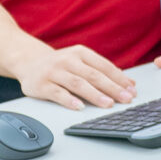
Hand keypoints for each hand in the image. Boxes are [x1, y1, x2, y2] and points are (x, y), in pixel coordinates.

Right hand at [13, 44, 135, 108]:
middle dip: (112, 88)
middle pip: (93, 75)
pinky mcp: (41, 84)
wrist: (29, 62)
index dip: (119, 78)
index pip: (104, 66)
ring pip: (77, 84)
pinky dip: (69, 100)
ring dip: (95, 95)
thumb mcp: (80, 61)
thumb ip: (102, 70)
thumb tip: (129, 83)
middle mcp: (67, 60)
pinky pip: (57, 93)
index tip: (132, 90)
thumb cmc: (60, 64)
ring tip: (108, 104)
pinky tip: (80, 107)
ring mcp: (53, 72)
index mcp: (80, 52)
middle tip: (126, 98)